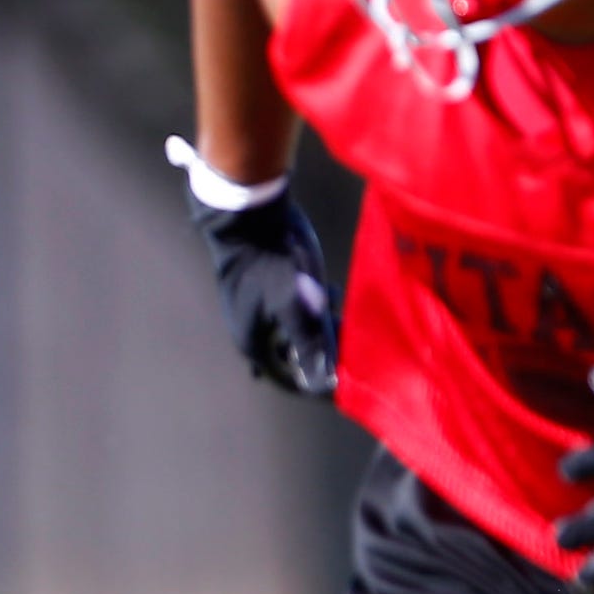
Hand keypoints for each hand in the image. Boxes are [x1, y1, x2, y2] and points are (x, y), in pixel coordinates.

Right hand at [186, 184, 337, 396]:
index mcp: (252, 343)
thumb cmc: (271, 261)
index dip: (317, 378)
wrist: (248, 213)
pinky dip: (311, 306)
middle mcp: (251, 332)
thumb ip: (310, 343)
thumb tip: (326, 380)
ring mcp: (255, 309)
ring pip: (295, 330)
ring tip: (337, 306)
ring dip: (320, 323)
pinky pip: (291, 309)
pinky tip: (326, 290)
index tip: (344, 370)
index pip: (289, 378)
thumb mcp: (294, 305)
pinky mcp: (263, 288)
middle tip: (345, 330)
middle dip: (322, 345)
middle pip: (293, 354)